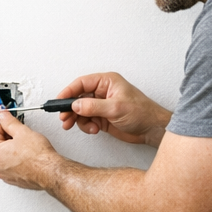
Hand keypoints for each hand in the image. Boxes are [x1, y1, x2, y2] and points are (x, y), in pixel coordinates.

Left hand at [0, 110, 60, 189]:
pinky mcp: (13, 179)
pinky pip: (11, 165)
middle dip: (8, 138)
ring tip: (25, 146)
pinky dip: (16, 160)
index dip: (4, 125)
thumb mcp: (22, 131)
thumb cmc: (38, 156)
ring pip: (4, 155)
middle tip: (21, 135)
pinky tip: (26, 156)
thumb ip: (9, 122)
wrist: (50, 171)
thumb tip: (3, 116)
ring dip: (12, 149)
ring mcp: (4, 175)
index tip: (10, 123)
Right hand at [56, 72, 171, 146]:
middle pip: (78, 98)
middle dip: (71, 109)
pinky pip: (86, 120)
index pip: (81, 83)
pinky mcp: (101, 117)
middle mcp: (102, 92)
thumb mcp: (116, 108)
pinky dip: (87, 126)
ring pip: (80, 111)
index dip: (68, 92)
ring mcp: (101, 105)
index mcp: (106, 82)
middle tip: (65, 119)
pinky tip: (94, 129)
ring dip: (79, 120)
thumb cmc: (142, 113)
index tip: (59, 101)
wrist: (152, 130)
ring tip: (85, 127)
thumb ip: (93, 106)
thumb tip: (75, 105)